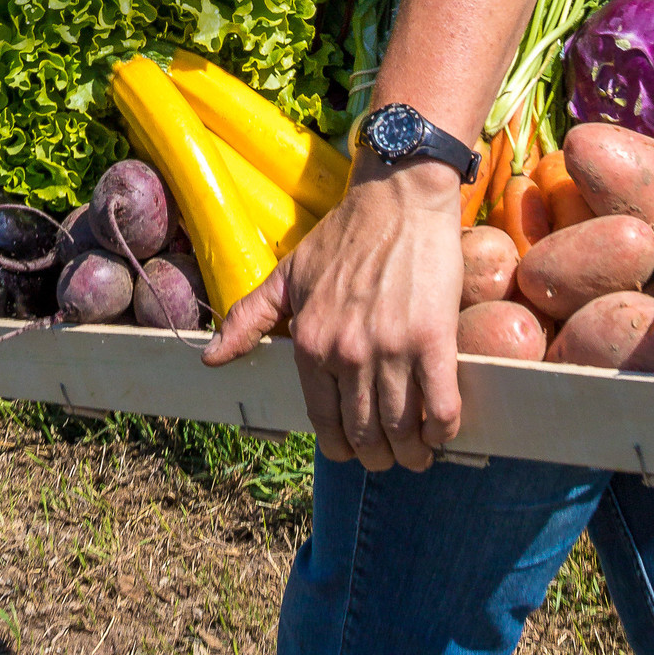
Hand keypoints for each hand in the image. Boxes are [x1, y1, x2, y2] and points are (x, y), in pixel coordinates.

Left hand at [201, 154, 464, 471]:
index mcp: (309, 342)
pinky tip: (442, 428)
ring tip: (418, 451)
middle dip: (378, 456)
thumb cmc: (343, 235)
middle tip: (390, 454)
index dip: (341, 447)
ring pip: (402, 430)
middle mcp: (346, 353)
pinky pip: (440, 408)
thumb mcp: (288, 275)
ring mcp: (390, 349)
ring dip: (412, 453)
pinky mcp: (433, 341)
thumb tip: (210, 358)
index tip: (355, 448)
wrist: (397, 198)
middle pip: (365, 435)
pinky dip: (443, 430)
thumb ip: (248, 317)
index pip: (323, 422)